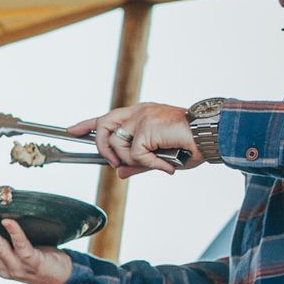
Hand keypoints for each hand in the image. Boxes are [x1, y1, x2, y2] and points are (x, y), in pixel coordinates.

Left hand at [71, 102, 202, 178]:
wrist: (211, 136)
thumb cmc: (191, 145)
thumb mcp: (159, 156)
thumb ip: (138, 163)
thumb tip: (119, 172)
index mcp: (140, 114)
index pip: (107, 117)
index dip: (87, 124)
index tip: (71, 130)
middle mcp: (138, 112)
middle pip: (103, 127)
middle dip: (104, 148)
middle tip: (116, 162)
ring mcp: (141, 118)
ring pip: (116, 144)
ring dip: (132, 160)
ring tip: (155, 162)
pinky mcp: (146, 127)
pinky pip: (135, 155)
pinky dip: (149, 164)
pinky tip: (165, 164)